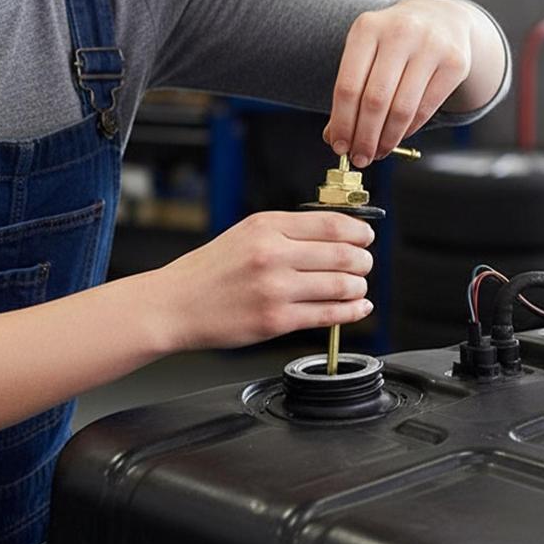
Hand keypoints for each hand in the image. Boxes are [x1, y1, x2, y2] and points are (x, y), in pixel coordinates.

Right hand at [155, 210, 374, 350]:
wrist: (176, 304)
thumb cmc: (210, 270)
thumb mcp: (246, 233)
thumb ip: (288, 231)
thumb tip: (335, 234)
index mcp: (266, 226)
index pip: (331, 223)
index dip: (359, 230)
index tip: (366, 235)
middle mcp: (272, 254)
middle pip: (342, 253)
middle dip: (363, 259)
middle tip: (365, 262)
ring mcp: (275, 288)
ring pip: (340, 285)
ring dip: (359, 287)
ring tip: (358, 287)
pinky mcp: (276, 320)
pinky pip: (327, 314)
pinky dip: (351, 312)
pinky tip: (357, 308)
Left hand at [323, 0, 477, 166]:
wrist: (441, 17)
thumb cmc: (393, 41)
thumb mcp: (366, 53)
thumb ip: (350, 90)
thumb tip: (333, 136)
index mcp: (367, 28)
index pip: (348, 86)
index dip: (342, 122)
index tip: (338, 146)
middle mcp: (399, 32)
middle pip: (375, 100)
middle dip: (364, 137)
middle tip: (359, 157)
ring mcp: (431, 45)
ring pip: (402, 108)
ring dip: (387, 139)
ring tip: (377, 152)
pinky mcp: (455, 62)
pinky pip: (426, 108)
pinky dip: (408, 129)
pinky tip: (398, 136)